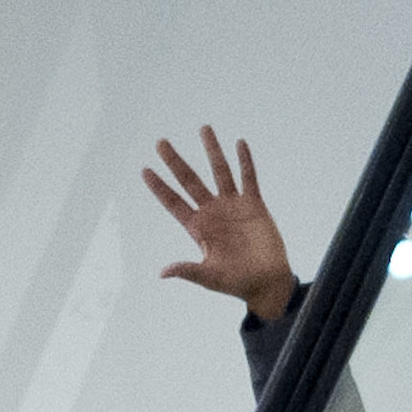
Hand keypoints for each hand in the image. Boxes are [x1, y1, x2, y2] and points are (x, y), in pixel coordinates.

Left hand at [144, 130, 294, 325]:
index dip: (160, 187)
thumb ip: (188, 270)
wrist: (266, 281)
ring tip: (203, 128)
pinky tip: (239, 143)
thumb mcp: (209, 277)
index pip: (174, 202)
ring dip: (211, 150)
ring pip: (219, 171)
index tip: (145, 170)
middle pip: (189, 180)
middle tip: (160, 142)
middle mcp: (212, 212)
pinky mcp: (254, 204)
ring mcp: (233, 205)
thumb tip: (163, 272)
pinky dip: (244, 160)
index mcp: (198, 229)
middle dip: (175, 161)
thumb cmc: (236, 283)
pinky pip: (248, 177)